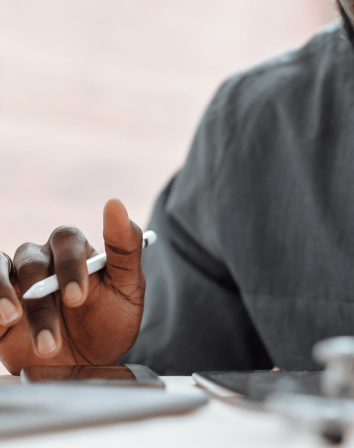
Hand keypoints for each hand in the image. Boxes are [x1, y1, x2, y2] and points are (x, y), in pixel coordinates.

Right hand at [0, 199, 144, 374]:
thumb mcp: (128, 288)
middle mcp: (42, 261)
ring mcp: (16, 283)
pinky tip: (2, 321)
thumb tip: (115, 204)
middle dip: (41, 300)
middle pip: (31, 261)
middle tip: (53, 336)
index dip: (69, 264)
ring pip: (2, 272)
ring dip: (4, 297)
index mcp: (74, 250)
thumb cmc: (110, 320)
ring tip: (12, 321)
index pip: (66, 239)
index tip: (77, 297)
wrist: (89, 362)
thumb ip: (125, 247)